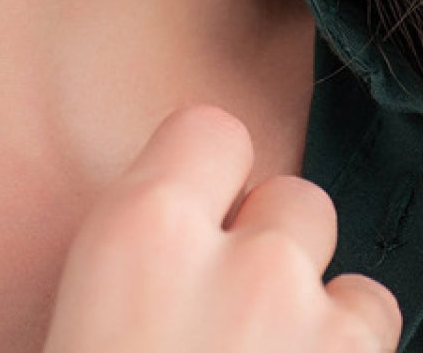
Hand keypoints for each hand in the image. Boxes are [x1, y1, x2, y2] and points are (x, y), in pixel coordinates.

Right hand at [43, 105, 401, 351]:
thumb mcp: (79, 312)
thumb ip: (136, 260)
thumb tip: (171, 254)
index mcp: (143, 232)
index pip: (210, 129)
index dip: (210, 179)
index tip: (198, 227)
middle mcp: (244, 263)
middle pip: (296, 201)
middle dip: (278, 251)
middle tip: (236, 319)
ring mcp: (317, 328)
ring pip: (356, 281)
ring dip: (326, 321)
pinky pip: (381, 333)